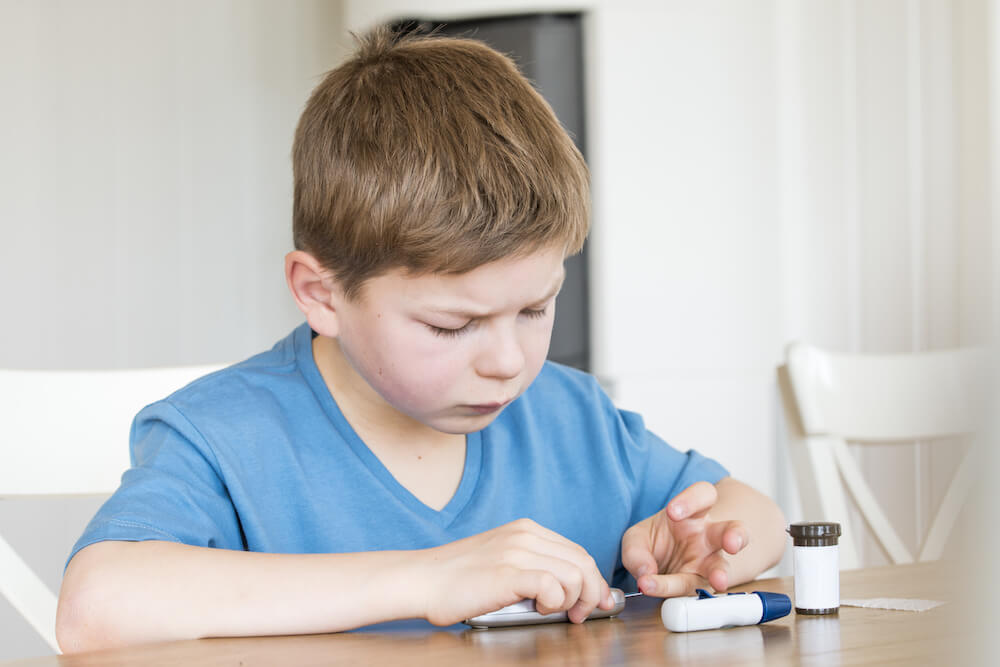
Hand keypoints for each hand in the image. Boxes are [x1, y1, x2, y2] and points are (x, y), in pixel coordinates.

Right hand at [417, 518, 615, 625]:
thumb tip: (568, 588)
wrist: (422, 580)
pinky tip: (539, 608)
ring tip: (550, 610)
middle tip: (579, 614)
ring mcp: (517, 551)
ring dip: (571, 600)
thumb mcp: (502, 559)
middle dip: (591, 592)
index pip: (577, 551)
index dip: (592, 579)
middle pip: (583, 561)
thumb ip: (533, 565)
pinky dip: (554, 602)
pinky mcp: (508, 572)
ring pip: (574, 574)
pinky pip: (553, 585)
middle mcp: (526, 535)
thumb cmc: (457, 579)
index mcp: (526, 529)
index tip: (595, 601)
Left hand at [621, 481, 747, 596]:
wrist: (660, 566)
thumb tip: (645, 573)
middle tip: (731, 543)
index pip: (703, 495)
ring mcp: (708, 564)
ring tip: (719, 581)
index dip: (692, 500)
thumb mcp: (637, 539)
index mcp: (695, 514)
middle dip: (735, 535)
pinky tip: (673, 600)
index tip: (673, 512)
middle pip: (733, 530)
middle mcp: (708, 538)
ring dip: (721, 574)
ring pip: (722, 566)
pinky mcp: (700, 586)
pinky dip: (683, 595)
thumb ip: (636, 551)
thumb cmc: (655, 542)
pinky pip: (696, 591)